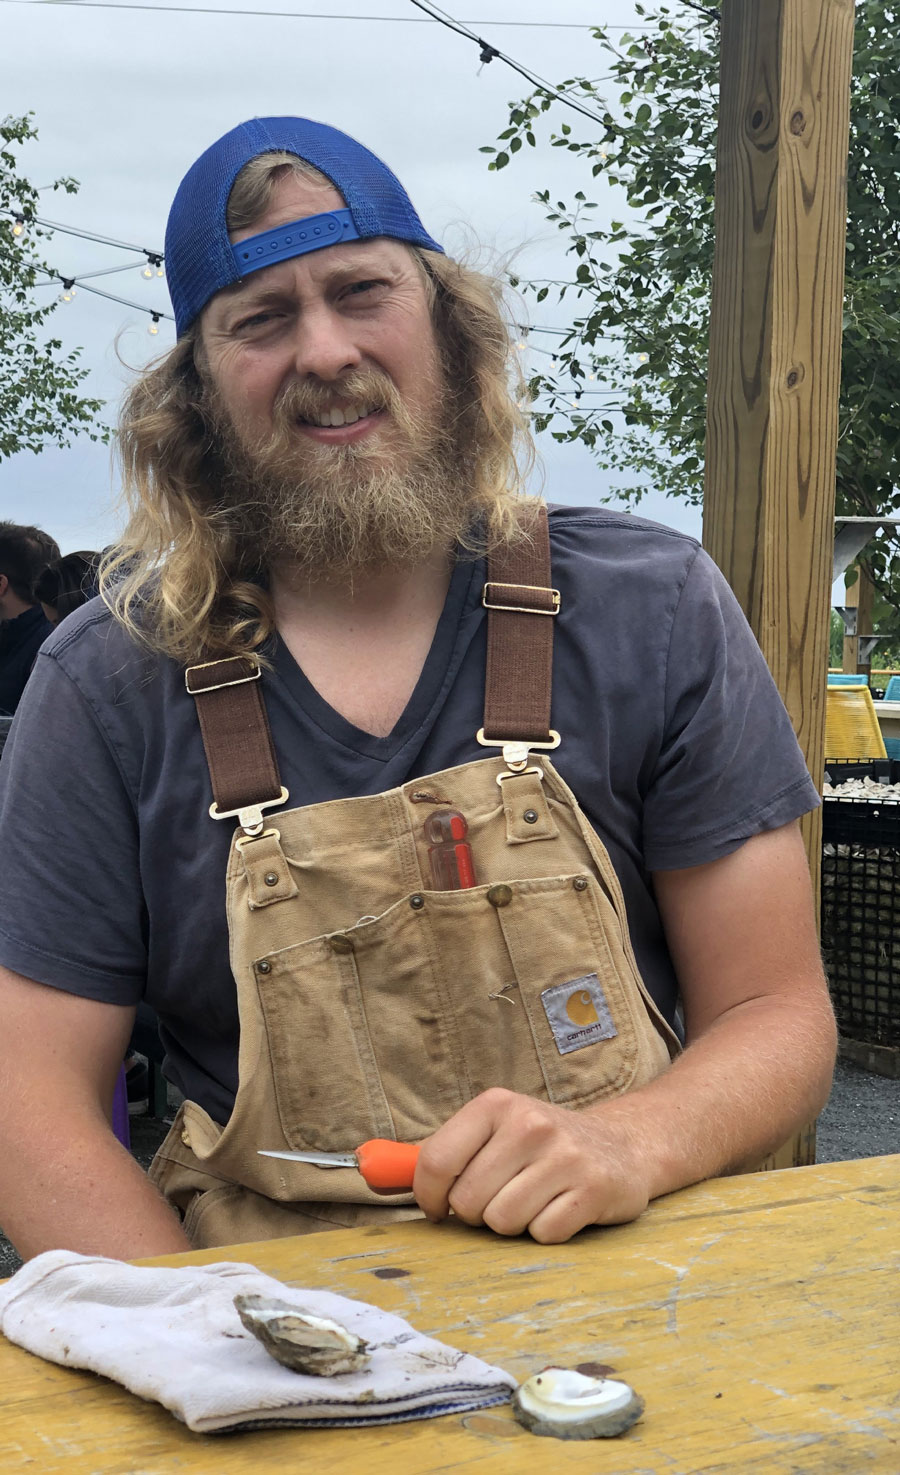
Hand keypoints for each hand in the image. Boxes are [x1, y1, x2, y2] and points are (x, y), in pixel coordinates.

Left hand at [412, 1087, 650, 1243]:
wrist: (620, 1147)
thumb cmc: (540, 1146)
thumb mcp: (492, 1131)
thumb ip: (440, 1152)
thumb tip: (372, 1169)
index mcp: (496, 1105)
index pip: (437, 1161)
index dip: (430, 1196)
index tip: (439, 1208)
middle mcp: (530, 1124)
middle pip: (469, 1201)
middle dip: (479, 1211)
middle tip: (503, 1195)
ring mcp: (565, 1155)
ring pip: (503, 1221)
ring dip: (512, 1223)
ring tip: (533, 1199)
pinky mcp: (594, 1188)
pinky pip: (542, 1234)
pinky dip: (546, 1231)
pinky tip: (560, 1207)